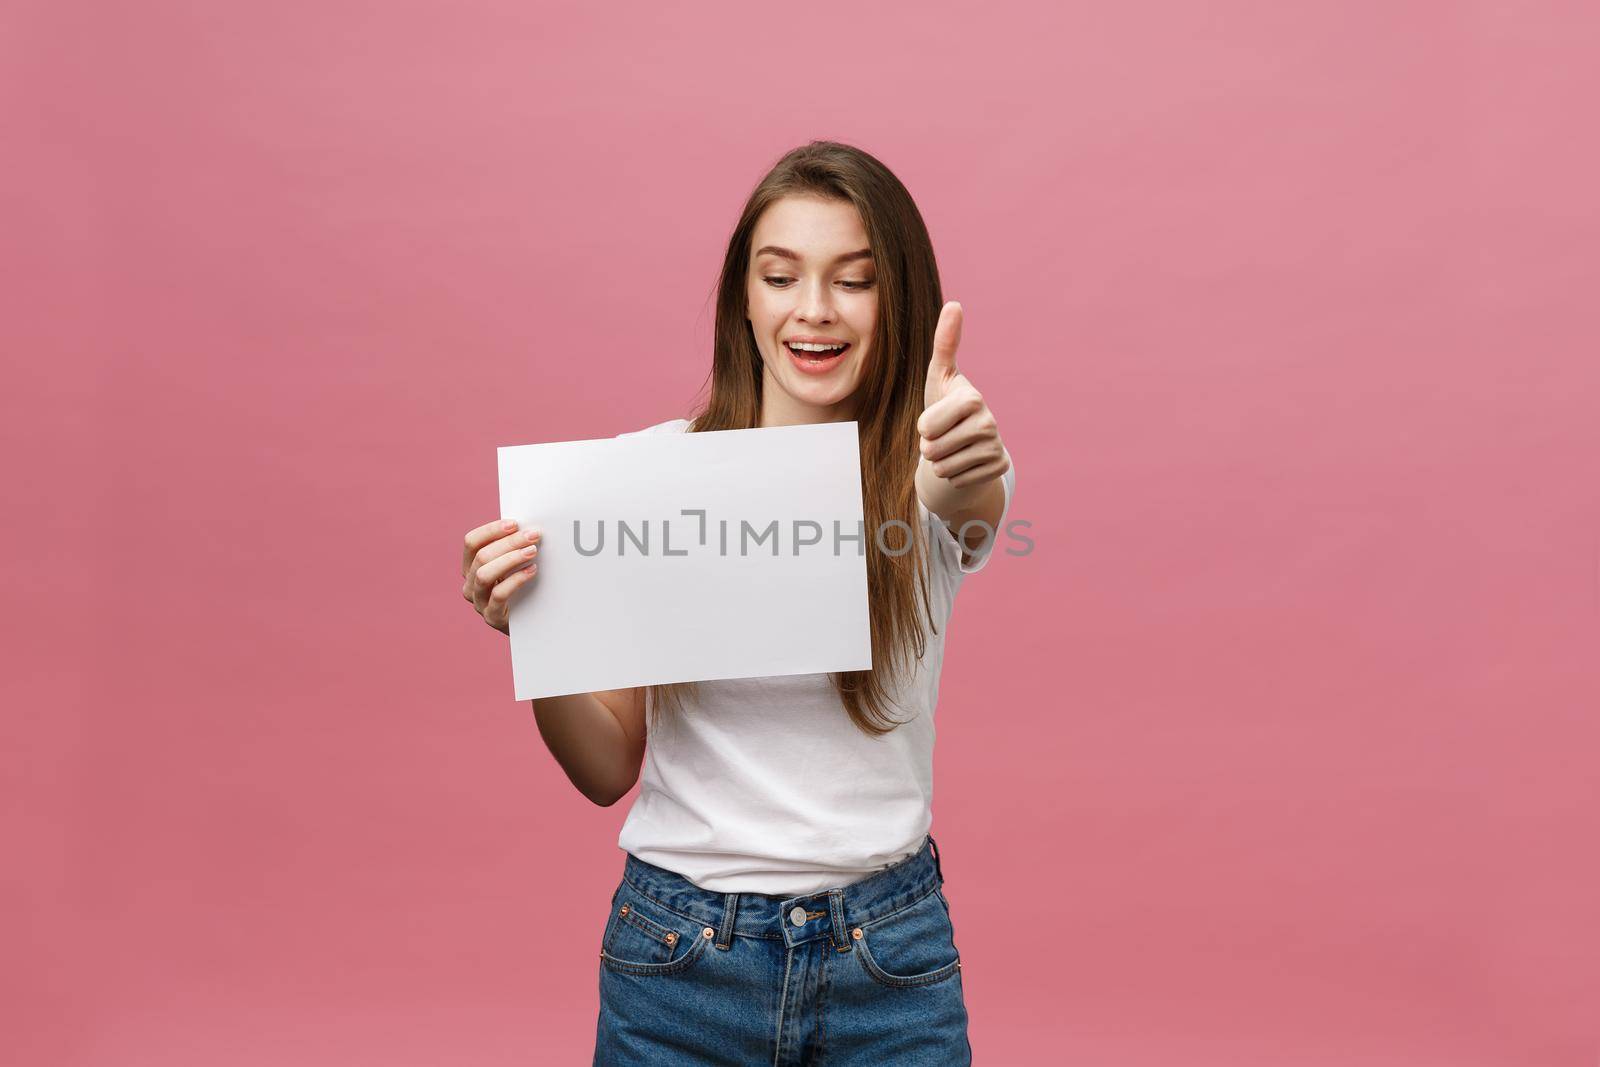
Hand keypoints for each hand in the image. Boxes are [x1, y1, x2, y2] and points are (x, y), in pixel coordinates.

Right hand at [461, 518, 541, 634]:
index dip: (491, 530)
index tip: (514, 524)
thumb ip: (512, 548)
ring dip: (510, 559)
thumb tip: (527, 526)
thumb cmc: (522, 589)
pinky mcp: (492, 617)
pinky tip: (532, 571)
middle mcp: (470, 584)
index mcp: (470, 568)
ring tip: (532, 551)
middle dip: (509, 542)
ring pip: (484, 574)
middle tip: (533, 535)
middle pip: (481, 556)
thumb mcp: (512, 567)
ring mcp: (478, 602)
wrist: (529, 623)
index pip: (471, 543)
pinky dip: (516, 579)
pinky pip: (499, 595)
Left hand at [917, 302, 1008, 487]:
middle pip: (934, 449)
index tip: (931, 421)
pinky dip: (954, 476)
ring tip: (950, 448)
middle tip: (940, 437)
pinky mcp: (998, 467)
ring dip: (939, 462)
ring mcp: (996, 446)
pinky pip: (958, 481)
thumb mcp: (939, 377)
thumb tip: (955, 303)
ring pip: (944, 467)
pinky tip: (963, 462)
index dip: (923, 427)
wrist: (965, 441)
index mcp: (972, 398)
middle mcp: (990, 422)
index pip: (927, 426)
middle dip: (928, 448)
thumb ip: (944, 343)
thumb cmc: (945, 405)